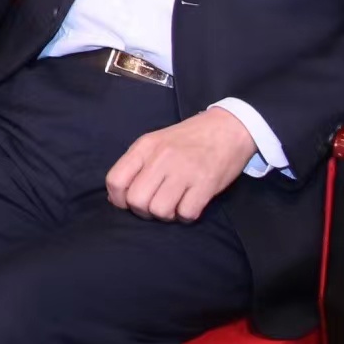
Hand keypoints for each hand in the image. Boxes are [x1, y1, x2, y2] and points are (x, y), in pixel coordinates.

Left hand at [106, 109, 256, 221]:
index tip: (129, 203)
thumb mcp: (155, 142)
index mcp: (145, 147)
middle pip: (136, 200)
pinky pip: (186, 213)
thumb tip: (116, 198)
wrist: (228, 128)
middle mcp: (161, 158)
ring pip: (159, 210)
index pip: (115, 180)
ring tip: (174, 205)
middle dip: (143, 211)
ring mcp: (184, 171)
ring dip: (166, 215)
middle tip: (156, 205)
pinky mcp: (206, 184)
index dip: (118, 199)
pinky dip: (186, 216)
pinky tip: (190, 205)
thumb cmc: (188, 139)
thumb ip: (136, 166)